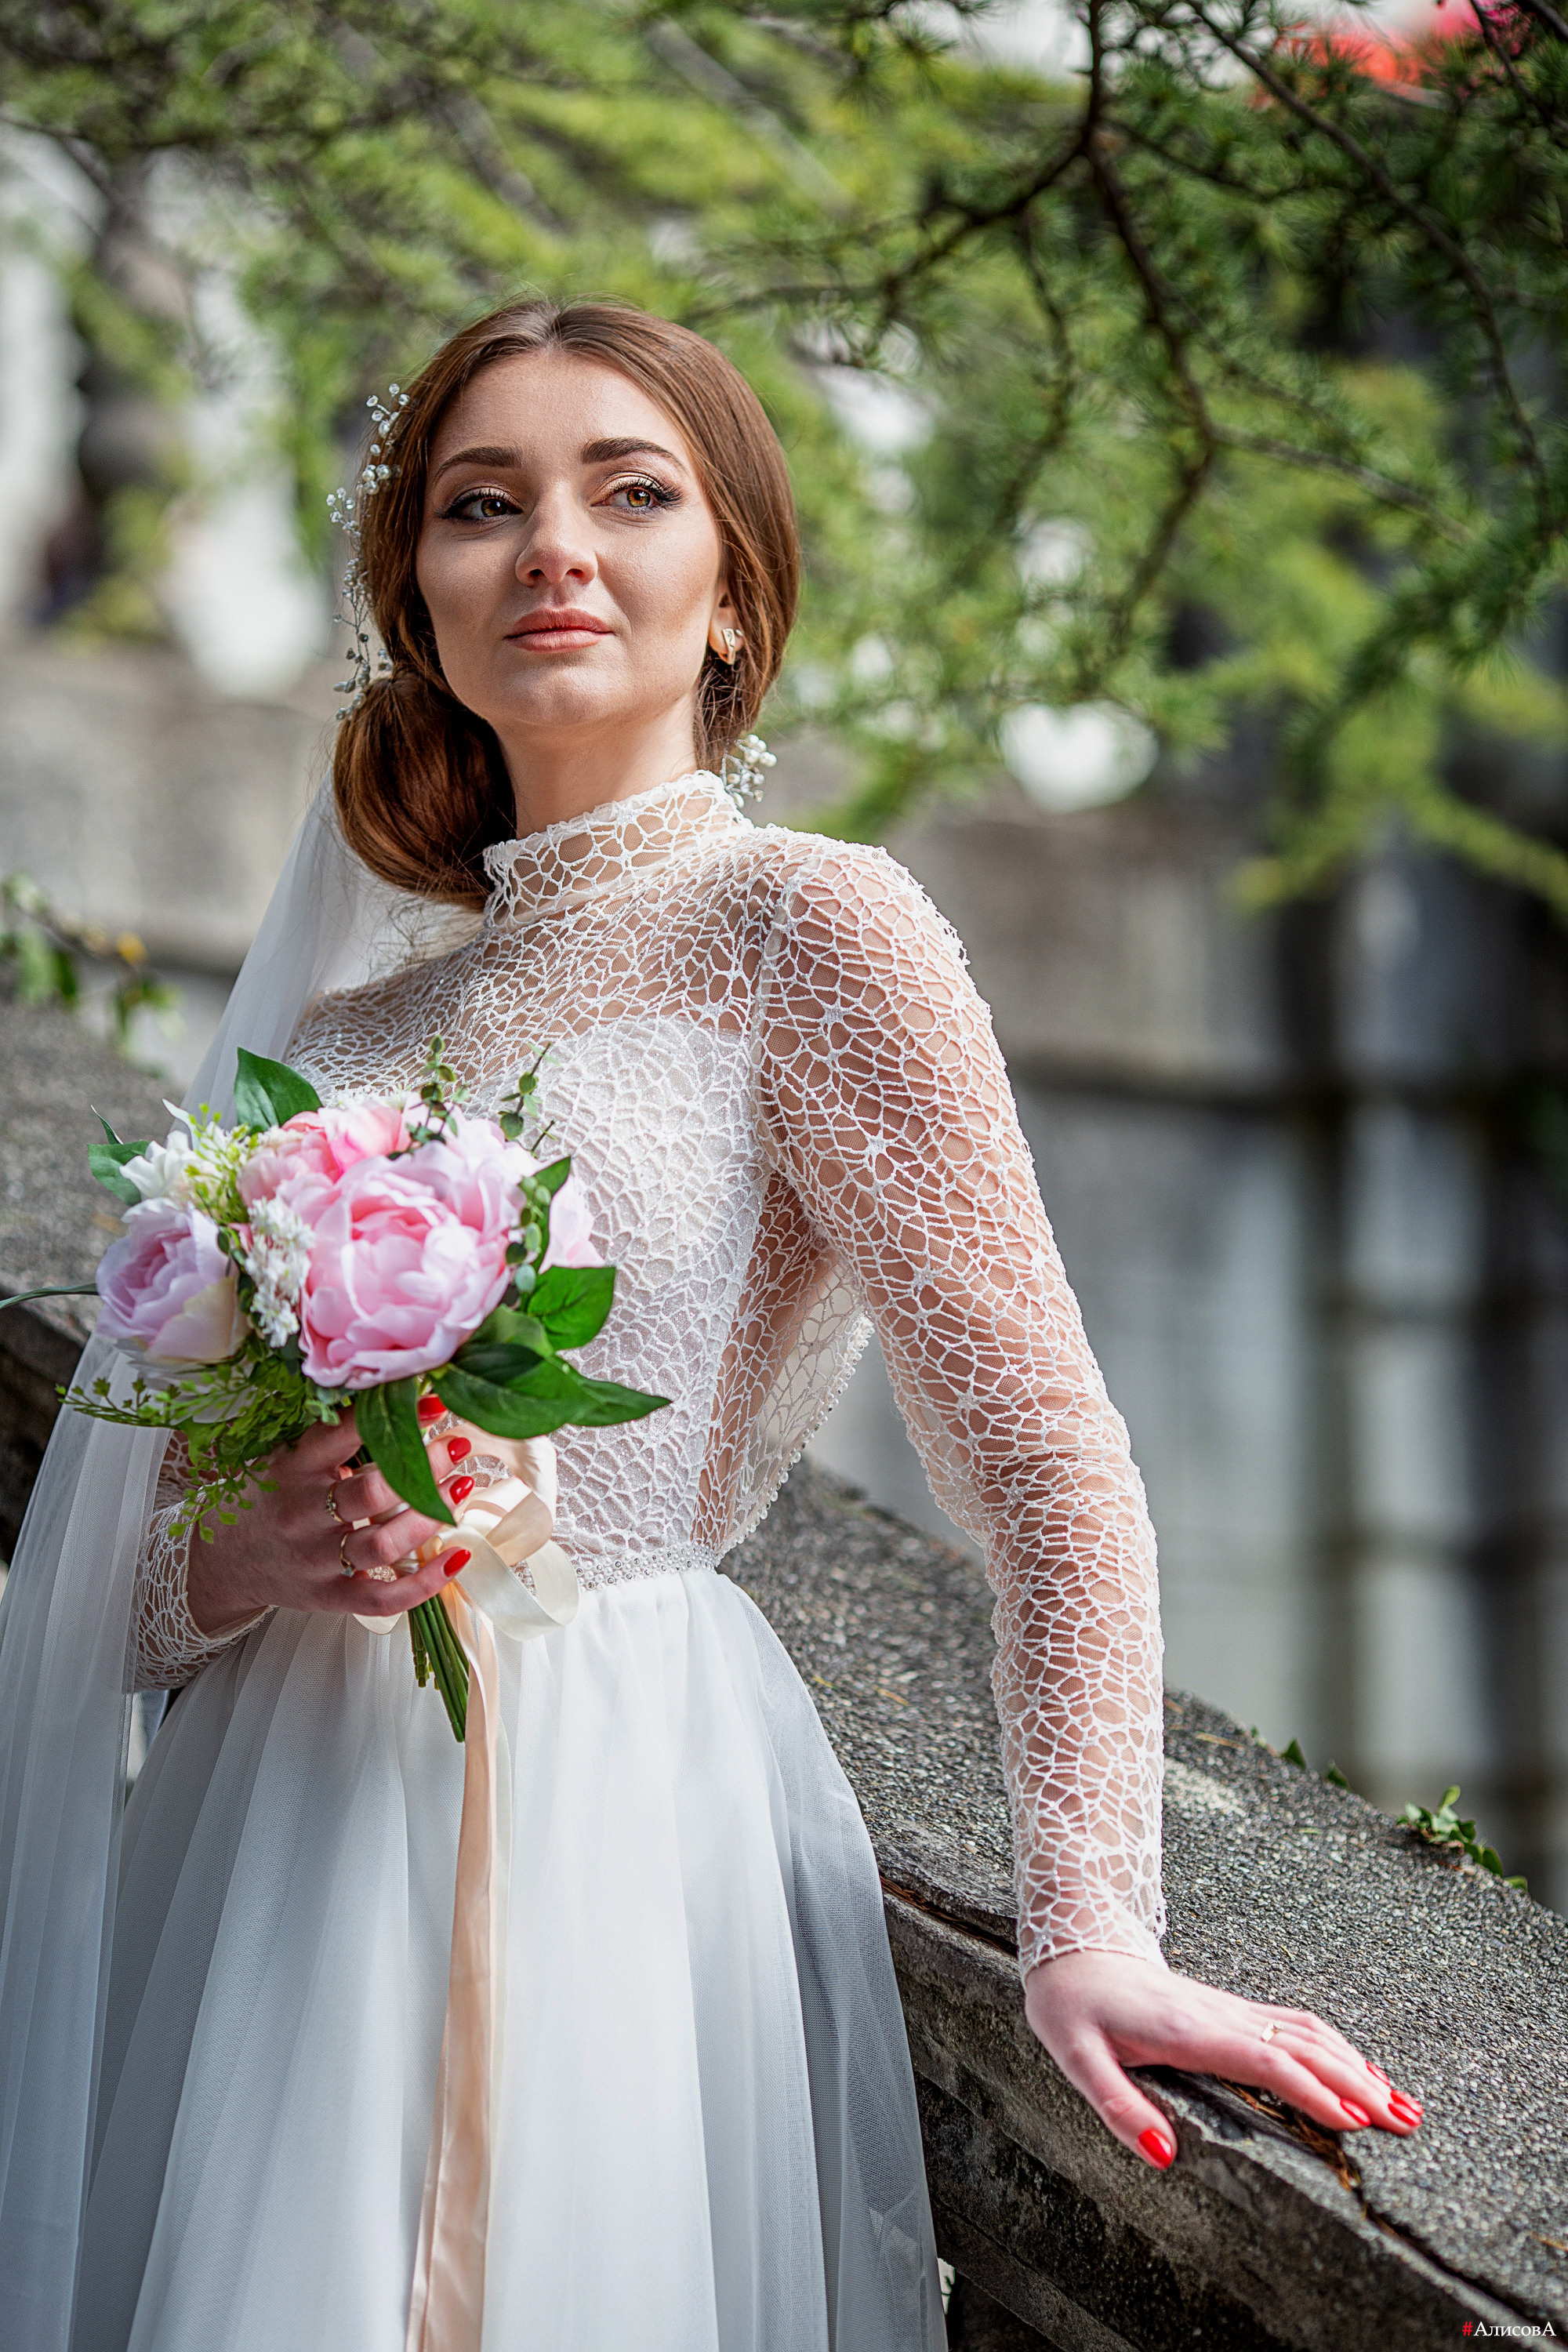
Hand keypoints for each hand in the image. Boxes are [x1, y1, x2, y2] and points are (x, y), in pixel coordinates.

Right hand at [186, 1410, 476, 1634]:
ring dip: (431, 1516)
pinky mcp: (329, 1597)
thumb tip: (392, 1395)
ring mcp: (317, 1561)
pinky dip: (426, 1583)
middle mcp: (303, 1516)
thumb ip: (327, 1434)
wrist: (222, 1559)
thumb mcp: (281, 1455)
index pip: (342, 1436)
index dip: (390, 1418)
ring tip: (461, 1488)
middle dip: (424, 1467)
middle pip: (373, 1493)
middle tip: (456, 1446)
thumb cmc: (265, 1495)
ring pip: (384, 1545)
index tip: (433, 1402)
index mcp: (290, 1469)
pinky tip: (457, 1557)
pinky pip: (383, 1598)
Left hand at [1023, 1950, 1423, 2169]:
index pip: (1264, 2061)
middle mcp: (1220, 2016)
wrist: (1075, 1947)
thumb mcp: (1077, 2059)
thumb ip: (1118, 2107)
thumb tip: (1163, 2156)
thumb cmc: (1074, 2007)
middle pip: (1303, 2047)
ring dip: (1359, 2067)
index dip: (1312, 2090)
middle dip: (1358, 2085)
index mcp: (1187, 2031)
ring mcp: (1231, 2009)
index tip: (1355, 2121)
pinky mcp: (1233, 2010)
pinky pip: (1296, 2025)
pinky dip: (1338, 2048)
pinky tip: (1363, 2072)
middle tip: (1406, 2125)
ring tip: (1404, 2106)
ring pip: (1309, 2033)